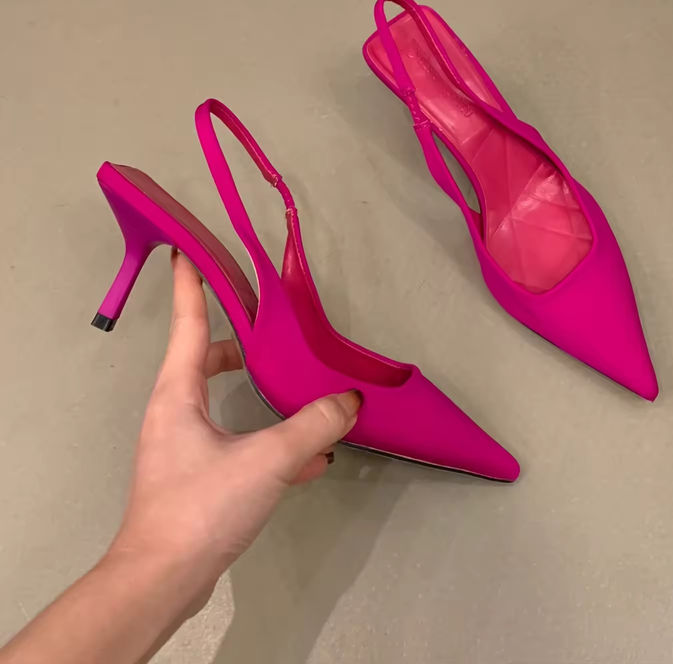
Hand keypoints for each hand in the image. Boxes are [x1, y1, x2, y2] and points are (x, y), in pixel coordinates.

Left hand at [107, 249, 360, 611]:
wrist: (163, 580)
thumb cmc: (201, 507)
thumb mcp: (266, 460)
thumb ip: (313, 426)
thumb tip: (351, 401)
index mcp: (178, 394)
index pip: (188, 324)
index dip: (190, 285)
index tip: (190, 251)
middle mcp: (175, 413)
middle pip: (206, 361)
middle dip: (241, 343)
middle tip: (274, 330)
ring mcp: (184, 447)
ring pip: (225, 404)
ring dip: (263, 396)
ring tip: (306, 395)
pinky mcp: (198, 479)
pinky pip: (239, 444)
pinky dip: (271, 442)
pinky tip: (311, 458)